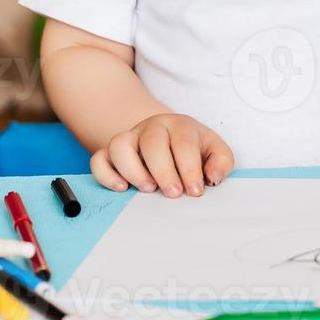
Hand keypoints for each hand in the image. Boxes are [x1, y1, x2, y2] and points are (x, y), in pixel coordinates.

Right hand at [90, 113, 234, 197]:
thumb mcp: (214, 151)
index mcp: (179, 125)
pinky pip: (99, 159)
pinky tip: (122, 188)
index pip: (183, 141)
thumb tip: (212, 177)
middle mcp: (152, 127)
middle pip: (152, 142)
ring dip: (133, 169)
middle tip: (174, 194)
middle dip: (164, 171)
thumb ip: (221, 162)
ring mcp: (130, 138)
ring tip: (148, 189)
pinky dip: (106, 174)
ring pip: (120, 145)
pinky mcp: (111, 153)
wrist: (168, 138)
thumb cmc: (194, 150)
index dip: (190, 167)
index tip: (195, 191)